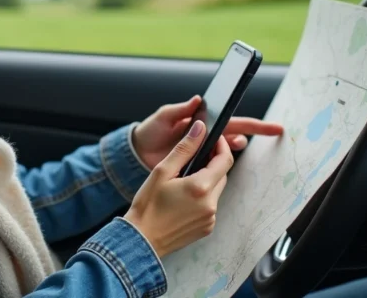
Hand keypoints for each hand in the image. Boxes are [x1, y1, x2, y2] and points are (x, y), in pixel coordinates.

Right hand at [124, 121, 233, 257]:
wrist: (141, 239)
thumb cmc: (147, 205)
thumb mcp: (162, 171)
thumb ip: (184, 148)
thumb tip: (200, 128)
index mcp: (200, 187)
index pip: (225, 160)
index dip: (221, 146)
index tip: (212, 138)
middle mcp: (210, 204)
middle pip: (222, 174)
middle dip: (212, 163)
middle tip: (193, 158)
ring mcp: (210, 218)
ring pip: (216, 190)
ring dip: (207, 181)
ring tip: (183, 179)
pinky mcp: (207, 228)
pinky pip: (211, 205)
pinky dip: (202, 197)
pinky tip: (183, 198)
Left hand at [132, 96, 283, 169]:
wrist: (137, 153)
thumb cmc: (151, 131)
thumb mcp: (163, 117)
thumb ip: (180, 109)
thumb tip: (198, 100)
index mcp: (203, 122)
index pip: (233, 121)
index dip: (254, 124)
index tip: (273, 127)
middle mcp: (208, 138)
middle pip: (237, 136)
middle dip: (256, 135)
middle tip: (273, 134)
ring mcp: (204, 154)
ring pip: (227, 155)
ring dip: (232, 153)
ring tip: (228, 152)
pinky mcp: (196, 169)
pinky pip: (213, 171)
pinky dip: (219, 170)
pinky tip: (218, 171)